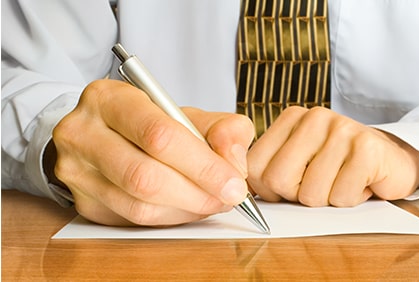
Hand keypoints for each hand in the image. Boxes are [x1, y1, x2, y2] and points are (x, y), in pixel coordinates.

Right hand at [49, 79, 254, 225]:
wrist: (105, 133)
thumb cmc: (150, 122)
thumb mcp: (188, 113)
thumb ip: (222, 129)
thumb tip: (234, 165)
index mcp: (109, 98)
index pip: (158, 135)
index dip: (202, 165)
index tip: (233, 183)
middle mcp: (82, 133)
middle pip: (145, 176)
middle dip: (197, 193)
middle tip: (228, 198)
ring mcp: (75, 171)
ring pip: (139, 205)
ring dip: (186, 210)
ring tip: (212, 202)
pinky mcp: (83, 201)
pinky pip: (133, 220)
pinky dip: (170, 218)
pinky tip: (188, 208)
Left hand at [247, 106, 418, 206]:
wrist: (390, 160)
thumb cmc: (338, 167)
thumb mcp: (298, 163)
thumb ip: (269, 171)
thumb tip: (241, 194)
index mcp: (290, 119)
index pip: (254, 167)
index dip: (270, 190)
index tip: (291, 188)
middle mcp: (313, 118)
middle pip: (278, 180)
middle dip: (297, 196)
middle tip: (320, 185)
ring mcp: (341, 129)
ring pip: (311, 193)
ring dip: (328, 199)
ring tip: (342, 180)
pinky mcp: (366, 147)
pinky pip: (341, 195)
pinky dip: (350, 199)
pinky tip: (360, 182)